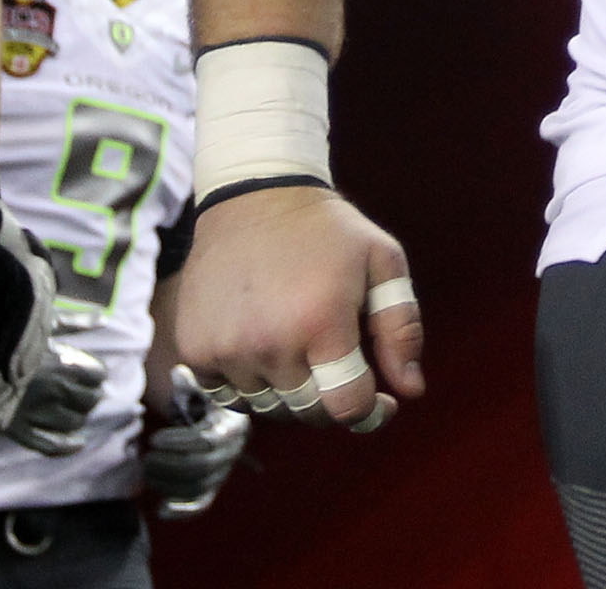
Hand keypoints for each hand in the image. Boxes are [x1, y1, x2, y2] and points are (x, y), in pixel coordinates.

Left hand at [0, 163, 109, 451]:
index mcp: (27, 267)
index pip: (31, 308)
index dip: (23, 341)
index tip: (12, 373)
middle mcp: (32, 295)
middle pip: (27, 343)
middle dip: (6, 380)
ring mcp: (17, 315)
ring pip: (18, 363)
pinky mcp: (1, 328)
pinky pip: (5, 367)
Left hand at [143, 367, 252, 515]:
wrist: (221, 418)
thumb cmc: (206, 400)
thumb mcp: (202, 388)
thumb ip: (190, 384)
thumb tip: (179, 372)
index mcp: (231, 427)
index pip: (205, 441)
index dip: (178, 443)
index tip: (154, 438)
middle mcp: (232, 453)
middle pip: (201, 467)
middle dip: (169, 465)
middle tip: (145, 458)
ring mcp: (223, 472)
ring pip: (198, 487)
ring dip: (169, 484)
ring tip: (146, 472)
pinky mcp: (214, 487)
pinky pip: (202, 504)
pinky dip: (183, 511)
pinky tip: (161, 511)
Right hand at [174, 183, 422, 429]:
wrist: (252, 194)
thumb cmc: (327, 230)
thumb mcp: (381, 261)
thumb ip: (401, 328)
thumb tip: (410, 391)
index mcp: (320, 323)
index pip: (348, 407)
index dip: (371, 411)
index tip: (379, 399)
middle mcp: (270, 344)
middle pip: (308, 412)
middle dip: (330, 395)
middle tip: (332, 358)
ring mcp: (227, 349)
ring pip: (268, 407)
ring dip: (287, 389)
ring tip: (295, 342)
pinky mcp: (195, 349)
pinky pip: (228, 395)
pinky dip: (248, 381)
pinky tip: (260, 343)